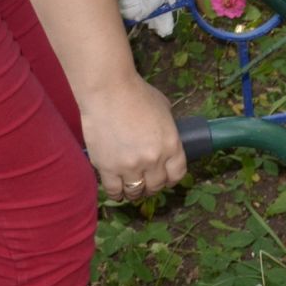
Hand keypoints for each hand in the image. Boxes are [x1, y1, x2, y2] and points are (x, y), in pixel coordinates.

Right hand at [81, 77, 186, 202]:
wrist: (108, 92)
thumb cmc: (137, 94)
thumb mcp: (164, 110)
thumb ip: (167, 129)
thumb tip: (164, 137)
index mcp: (171, 145)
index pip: (177, 174)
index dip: (171, 179)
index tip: (166, 178)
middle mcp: (154, 160)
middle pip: (156, 185)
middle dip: (153, 186)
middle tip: (147, 183)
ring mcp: (130, 166)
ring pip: (136, 192)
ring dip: (135, 192)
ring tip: (132, 188)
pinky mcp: (108, 168)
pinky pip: (114, 191)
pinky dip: (117, 194)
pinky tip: (117, 191)